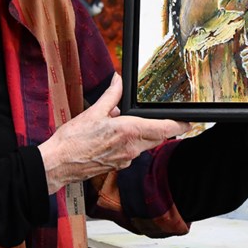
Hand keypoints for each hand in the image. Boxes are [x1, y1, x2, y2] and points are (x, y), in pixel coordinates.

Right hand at [38, 74, 190, 193]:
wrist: (58, 164)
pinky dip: (130, 143)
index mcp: (129, 132)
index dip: (180, 125)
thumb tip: (119, 80)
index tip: (189, 121)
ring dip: (143, 134)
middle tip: (163, 118)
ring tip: (126, 123)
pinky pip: (132, 153)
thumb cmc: (73, 140)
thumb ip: (111, 95)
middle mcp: (131, 149)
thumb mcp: (93, 111)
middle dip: (162, 128)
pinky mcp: (118, 166)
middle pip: (158, 138)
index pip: (165, 129)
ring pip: (145, 145)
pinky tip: (114, 137)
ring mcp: (125, 160)